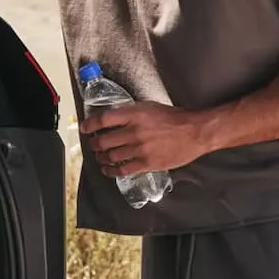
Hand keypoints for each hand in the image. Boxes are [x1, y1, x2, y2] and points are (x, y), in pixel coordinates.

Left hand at [79, 101, 213, 177]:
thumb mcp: (148, 107)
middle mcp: (134, 132)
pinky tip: (108, 170)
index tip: (84, 128)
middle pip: (103, 141)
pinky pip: (123, 170)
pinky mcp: (147, 163)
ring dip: (101, 158)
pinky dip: (111, 171)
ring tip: (99, 157)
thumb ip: (129, 113)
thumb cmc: (173, 118)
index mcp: (133, 115)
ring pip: (111, 156)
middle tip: (92, 144)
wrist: (194, 132)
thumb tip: (112, 119)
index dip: (89, 124)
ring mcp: (140, 149)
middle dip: (93, 144)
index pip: (103, 119)